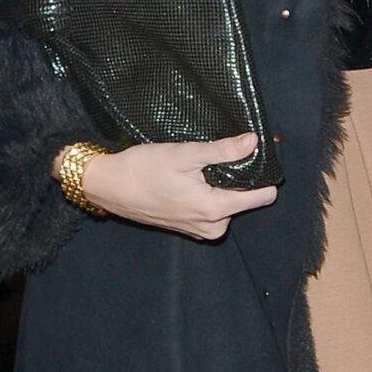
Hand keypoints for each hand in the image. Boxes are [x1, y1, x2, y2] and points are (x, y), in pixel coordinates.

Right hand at [71, 132, 278, 240]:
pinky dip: (208, 193)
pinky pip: (213, 209)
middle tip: (214, 158)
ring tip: (197, 170)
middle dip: (238, 178)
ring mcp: (201, 230)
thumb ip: (223, 150)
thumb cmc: (142, 169)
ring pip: (229, 203)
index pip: (264, 196)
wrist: (107, 186)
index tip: (252, 155)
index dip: (262, 173)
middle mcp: (213, 227)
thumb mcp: (185, 154)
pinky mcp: (190, 228)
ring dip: (220, 185)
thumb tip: (254, 142)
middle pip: (247, 198)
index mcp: (215, 210)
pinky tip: (189, 181)